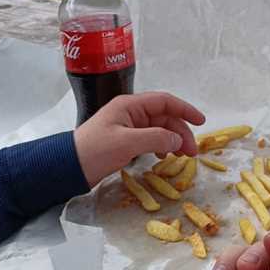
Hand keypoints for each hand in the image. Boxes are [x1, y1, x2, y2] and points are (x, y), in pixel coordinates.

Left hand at [74, 92, 204, 186]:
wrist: (68, 168)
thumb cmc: (95, 151)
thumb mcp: (127, 143)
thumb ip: (156, 138)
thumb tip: (178, 140)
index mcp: (130, 105)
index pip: (165, 101)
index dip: (185, 110)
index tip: (201, 122)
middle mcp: (131, 113)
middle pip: (165, 117)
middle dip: (181, 132)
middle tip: (191, 152)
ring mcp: (129, 127)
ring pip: (160, 129)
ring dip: (173, 140)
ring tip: (181, 156)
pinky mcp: (126, 141)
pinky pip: (151, 139)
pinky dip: (162, 146)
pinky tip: (164, 156)